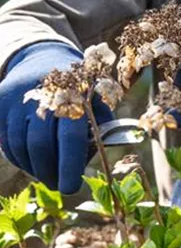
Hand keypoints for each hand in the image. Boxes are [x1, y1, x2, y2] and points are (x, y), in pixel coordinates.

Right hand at [0, 42, 112, 193]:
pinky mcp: (0, 104)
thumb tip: (98, 159)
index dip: (70, 166)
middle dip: (49, 172)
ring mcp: (17, 99)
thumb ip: (102, 129)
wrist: (44, 59)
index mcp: (73, 96)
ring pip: (20, 146)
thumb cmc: (79, 90)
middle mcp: (43, 96)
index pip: (70, 137)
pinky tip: (31, 161)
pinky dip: (19, 158)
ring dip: (34, 168)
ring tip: (47, 174)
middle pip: (40, 146)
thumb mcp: (97, 103)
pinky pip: (5, 142)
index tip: (71, 188)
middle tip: (59, 185)